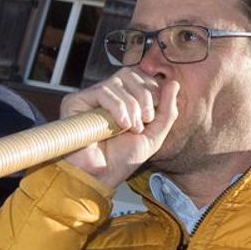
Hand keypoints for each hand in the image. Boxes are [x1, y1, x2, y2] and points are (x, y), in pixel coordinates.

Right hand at [60, 70, 180, 190]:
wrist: (101, 176)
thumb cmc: (123, 159)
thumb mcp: (154, 135)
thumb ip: (167, 111)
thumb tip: (174, 83)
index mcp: (124, 98)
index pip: (141, 76)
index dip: (152, 90)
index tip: (153, 116)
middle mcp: (107, 94)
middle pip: (131, 73)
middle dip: (145, 96)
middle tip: (146, 121)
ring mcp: (91, 97)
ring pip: (118, 82)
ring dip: (132, 106)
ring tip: (132, 128)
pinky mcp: (76, 101)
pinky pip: (103, 91)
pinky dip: (118, 107)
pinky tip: (121, 125)